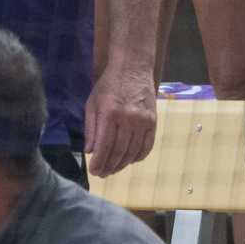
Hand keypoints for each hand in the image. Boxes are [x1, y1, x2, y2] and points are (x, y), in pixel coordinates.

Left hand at [83, 62, 156, 176]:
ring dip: (123, 164)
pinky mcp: (153, 122)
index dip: (99, 162)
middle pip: (119, 151)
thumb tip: (90, 151)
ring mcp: (143, 121)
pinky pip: (147, 146)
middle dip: (110, 166)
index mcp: (110, 114)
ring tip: (113, 170)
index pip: (104, 145)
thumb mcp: (92, 103)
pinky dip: (138, 156)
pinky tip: (130, 161)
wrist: (133, 69)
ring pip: (133, 151)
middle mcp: (128, 119)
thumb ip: (91, 128)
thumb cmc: (108, 85)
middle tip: (103, 174)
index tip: (94, 171)